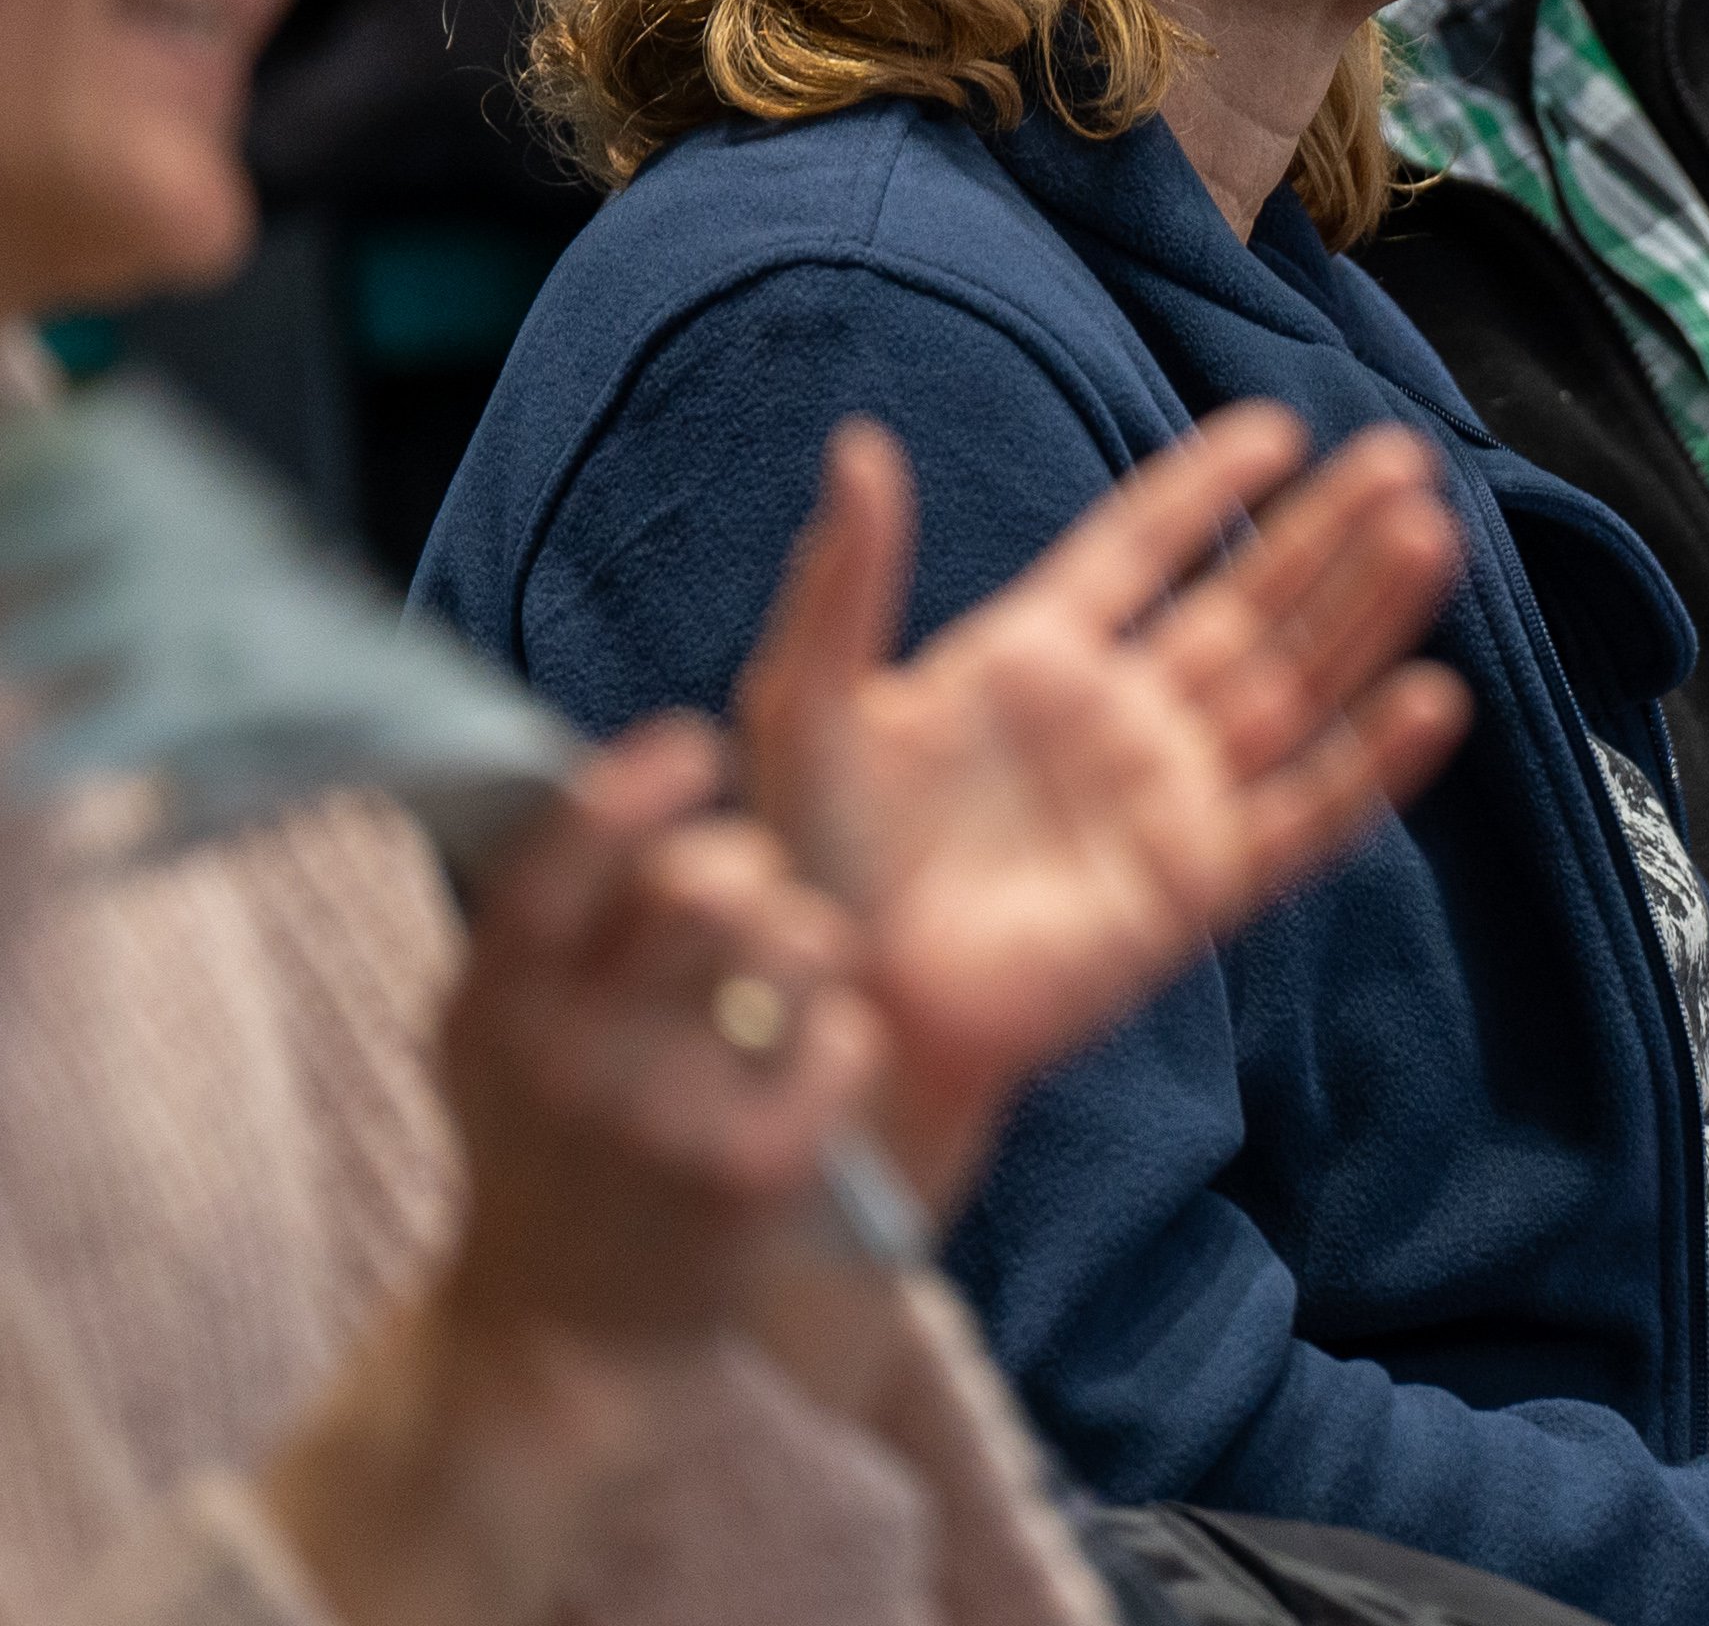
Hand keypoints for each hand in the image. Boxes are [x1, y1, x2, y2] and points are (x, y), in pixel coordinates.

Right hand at [445, 718, 881, 1352]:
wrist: (564, 1333)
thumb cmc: (547, 1141)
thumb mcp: (498, 1032)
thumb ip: (548, 917)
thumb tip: (639, 773)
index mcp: (490, 1009)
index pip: (557, 864)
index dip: (635, 789)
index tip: (696, 747)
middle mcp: (566, 1063)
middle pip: (703, 887)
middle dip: (749, 867)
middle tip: (752, 898)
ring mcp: (662, 1121)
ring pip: (795, 944)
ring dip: (810, 945)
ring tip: (783, 988)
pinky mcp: (754, 1174)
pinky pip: (846, 1036)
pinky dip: (841, 1040)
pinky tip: (803, 1072)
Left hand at [734, 406, 1469, 1207]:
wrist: (847, 1010)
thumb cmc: (814, 866)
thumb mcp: (812, 699)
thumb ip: (847, 577)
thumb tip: (860, 444)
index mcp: (1031, 660)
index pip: (1141, 547)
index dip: (1206, 486)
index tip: (1279, 429)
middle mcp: (1119, 718)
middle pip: (1248, 604)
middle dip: (1327, 533)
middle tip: (1405, 459)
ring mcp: (1167, 799)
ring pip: (1295, 686)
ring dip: (1366, 613)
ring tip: (1431, 534)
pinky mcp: (1198, 884)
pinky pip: (1305, 813)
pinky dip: (1372, 763)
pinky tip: (1432, 698)